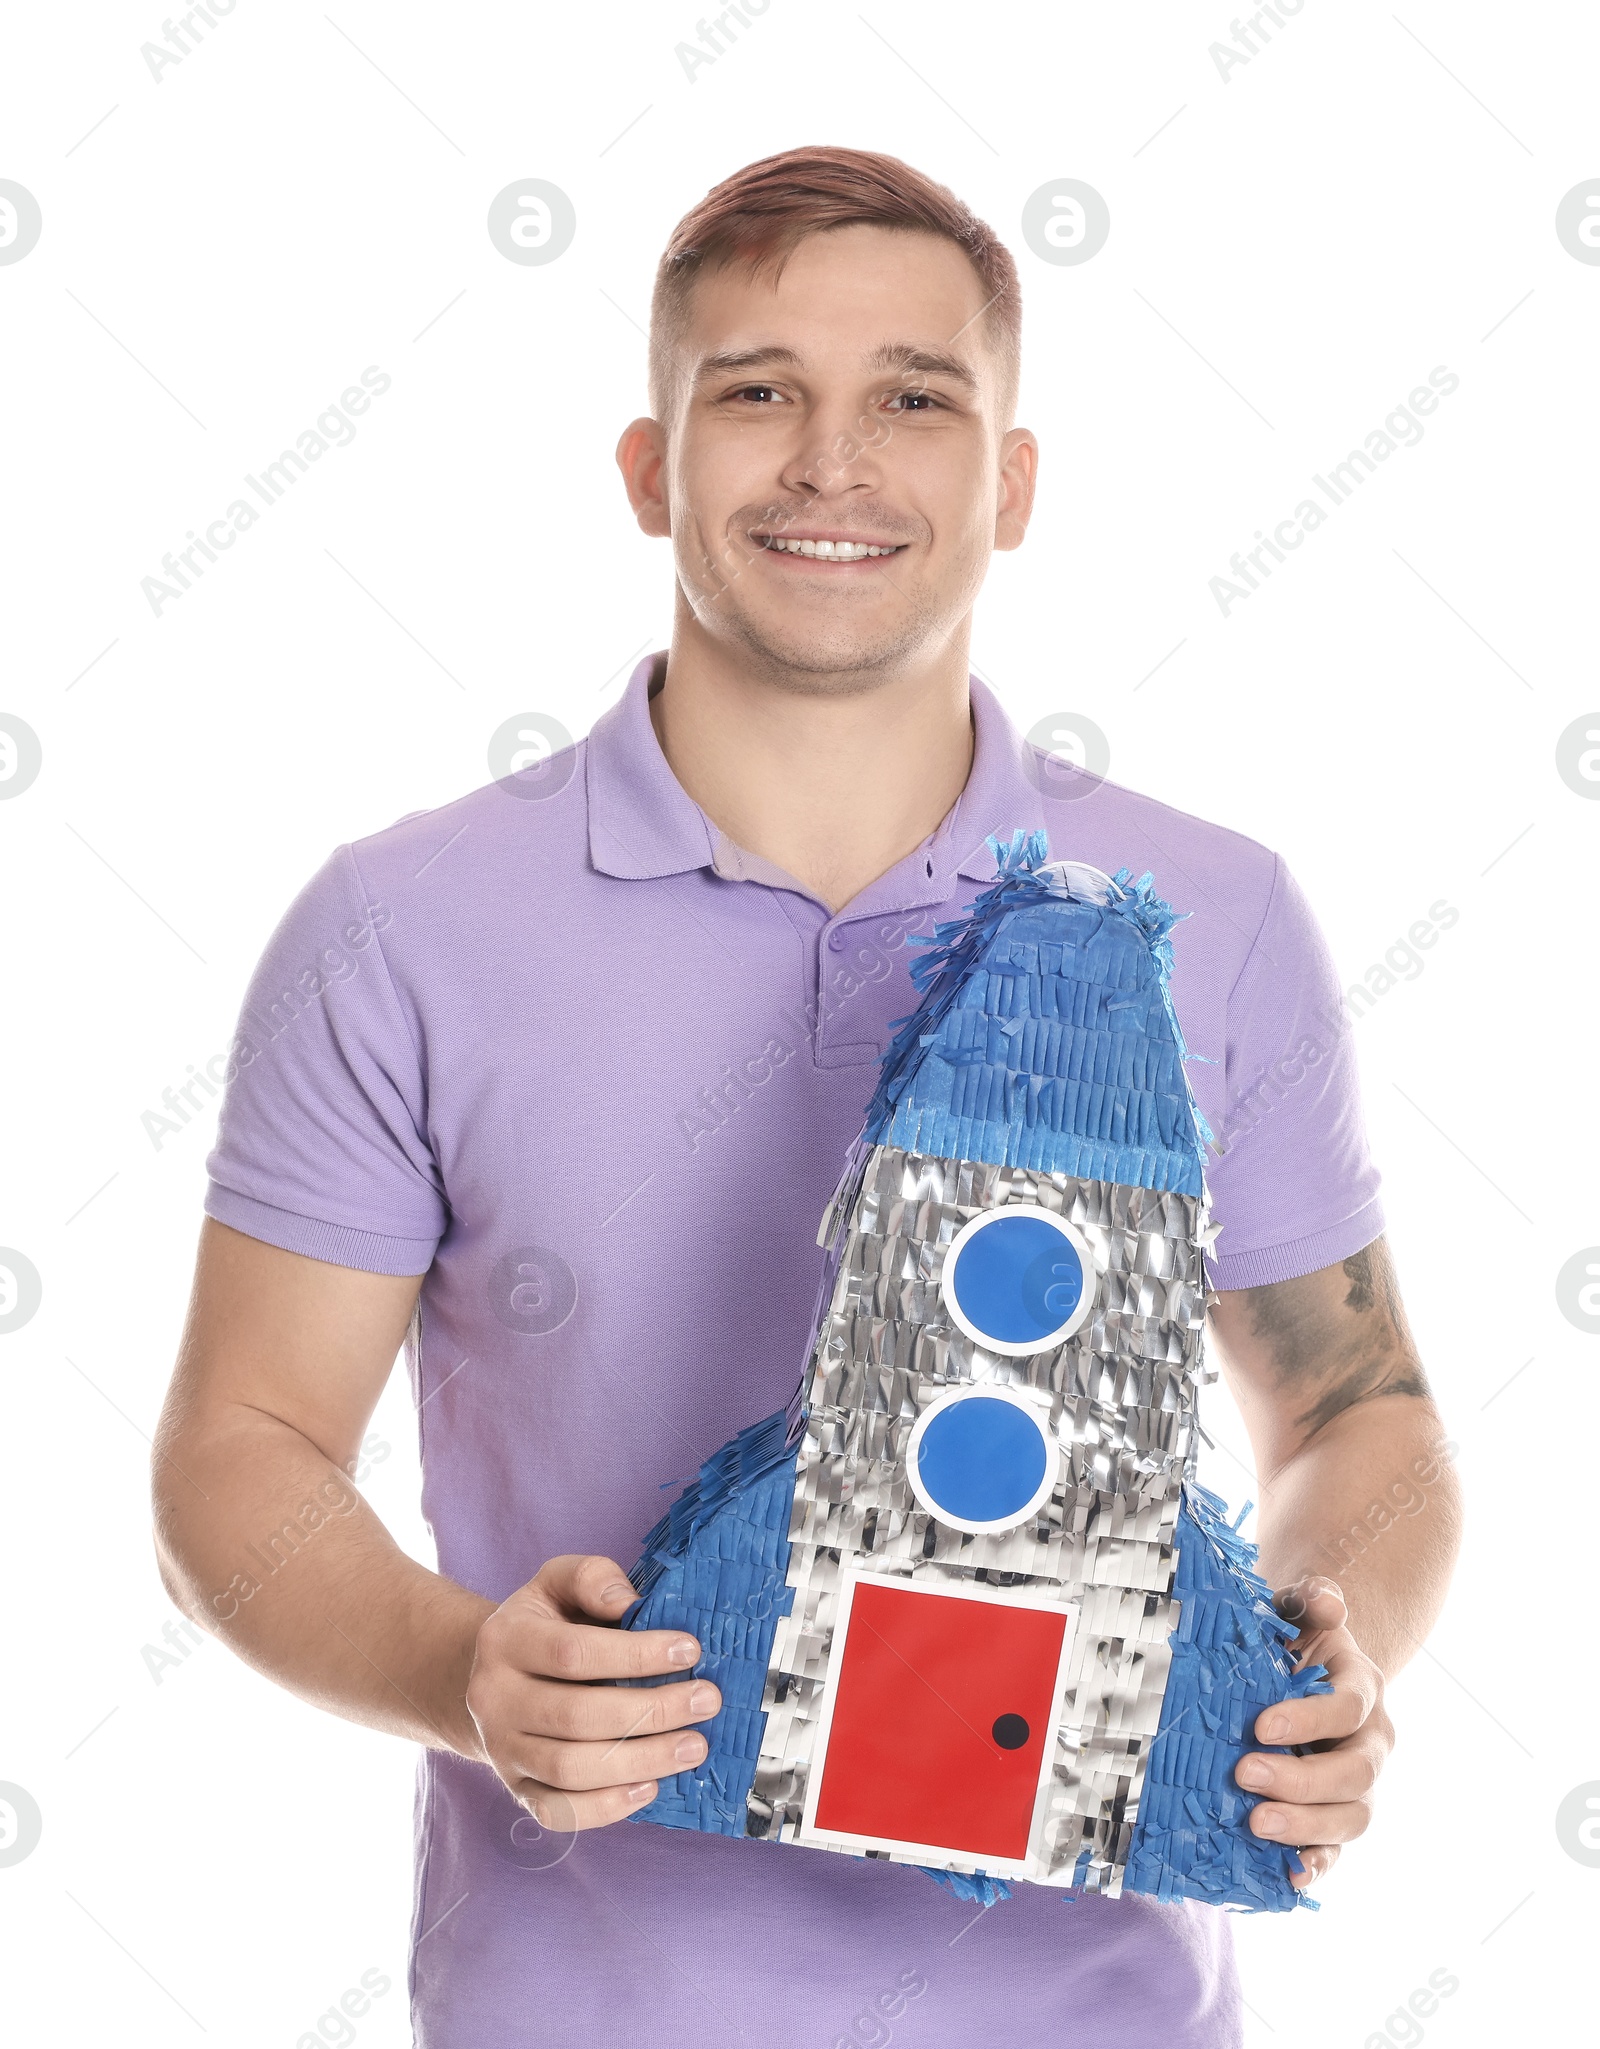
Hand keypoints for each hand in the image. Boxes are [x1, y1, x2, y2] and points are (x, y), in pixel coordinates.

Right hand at [465, 1553, 721, 1830]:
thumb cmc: (543, 1623)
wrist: (486, 1675)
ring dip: (641, 1761)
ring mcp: (502, 1750)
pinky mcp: (516, 1789)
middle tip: (707, 1701)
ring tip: (694, 1747)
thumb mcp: (556, 1582)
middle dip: (651, 1711)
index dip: (636, 1654)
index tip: (690, 1651)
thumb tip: (630, 1604)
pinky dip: (607, 1807)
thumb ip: (592, 1578)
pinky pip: (559, 1811)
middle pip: (576, 1716)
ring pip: (570, 1770)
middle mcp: (494, 1699)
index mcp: (504, 1641)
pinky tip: (651, 1788)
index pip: (572, 1653)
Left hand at [1233, 1576, 1392, 1886]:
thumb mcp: (1300, 1613)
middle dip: (1301, 1782)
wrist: (1305, 1670)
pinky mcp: (1336, 1816)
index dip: (1309, 1719)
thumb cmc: (1295, 1641)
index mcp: (1363, 1690)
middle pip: (1354, 1775)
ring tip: (1254, 1824)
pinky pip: (1337, 1851)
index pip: (1347, 1710)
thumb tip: (1325, 1601)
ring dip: (1305, 1828)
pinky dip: (1316, 1867)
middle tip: (1245, 1775)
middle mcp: (1370, 1743)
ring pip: (1351, 1819)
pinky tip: (1287, 1878)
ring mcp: (1358, 1786)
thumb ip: (1312, 1603)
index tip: (1258, 1727)